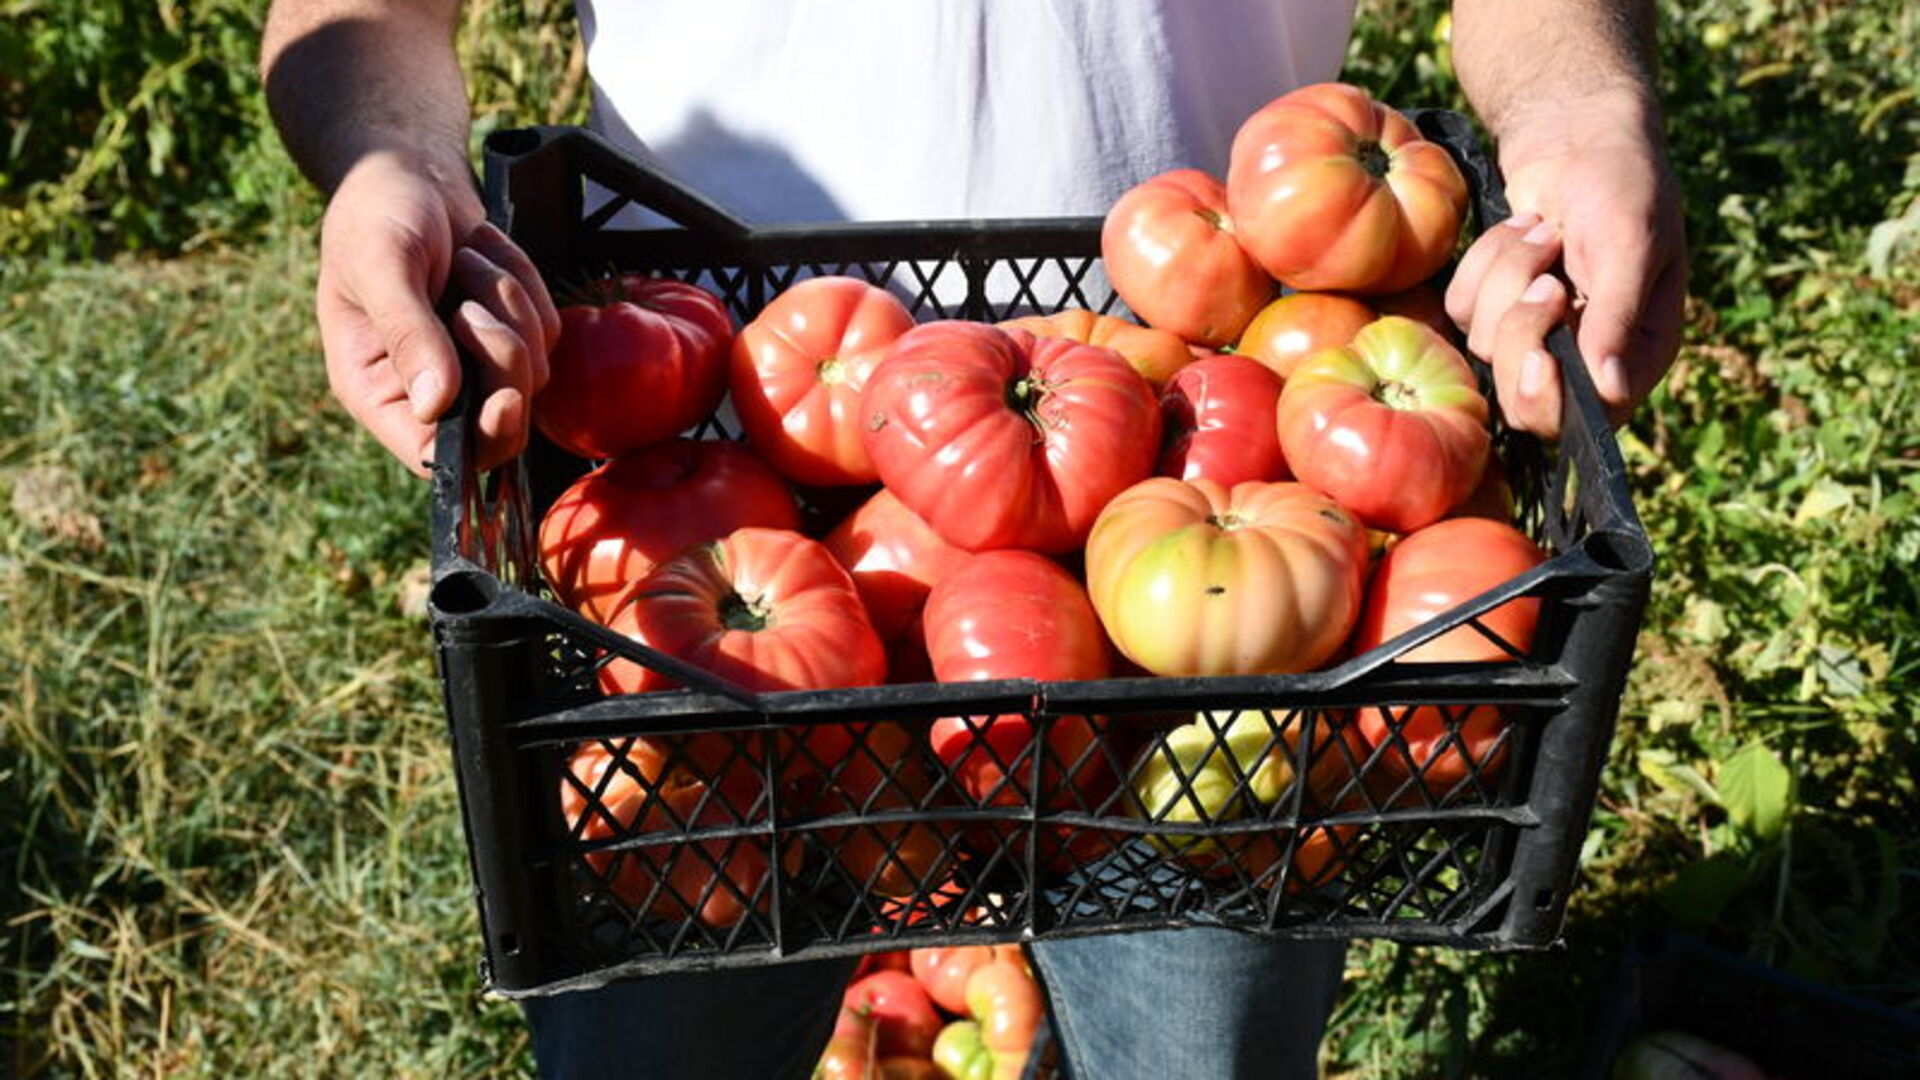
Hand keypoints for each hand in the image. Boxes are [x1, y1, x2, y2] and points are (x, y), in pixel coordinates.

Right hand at [316, 152, 559, 475]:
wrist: (409, 170)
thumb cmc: (377, 213)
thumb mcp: (382, 264)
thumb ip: (408, 332)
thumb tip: (435, 404)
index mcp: (376, 388)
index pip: (432, 455)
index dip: (477, 440)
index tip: (504, 400)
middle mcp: (426, 389)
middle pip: (499, 424)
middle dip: (502, 360)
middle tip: (471, 306)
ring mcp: (474, 364)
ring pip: (531, 371)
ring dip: (508, 307)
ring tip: (463, 261)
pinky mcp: (510, 333)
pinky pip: (547, 331)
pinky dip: (524, 286)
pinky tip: (483, 253)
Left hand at [1444, 92, 1685, 437]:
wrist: (1576, 130)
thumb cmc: (1621, 179)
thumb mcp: (1630, 240)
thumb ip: (1618, 314)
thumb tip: (1612, 389)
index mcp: (1635, 352)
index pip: (1589, 419)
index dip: (1553, 398)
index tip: (1542, 354)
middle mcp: (1585, 354)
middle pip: (1523, 400)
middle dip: (1521, 333)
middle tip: (1548, 277)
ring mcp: (1533, 331)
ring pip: (1486, 346)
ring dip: (1508, 277)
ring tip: (1546, 231)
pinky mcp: (1490, 304)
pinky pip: (1460, 310)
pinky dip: (1483, 263)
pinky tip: (1520, 226)